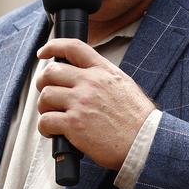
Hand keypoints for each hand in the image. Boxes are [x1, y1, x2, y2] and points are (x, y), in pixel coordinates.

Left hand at [35, 38, 154, 170]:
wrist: (145, 141)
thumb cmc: (137, 119)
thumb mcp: (124, 85)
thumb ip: (103, 77)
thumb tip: (84, 76)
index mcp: (102, 71)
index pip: (73, 47)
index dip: (53, 46)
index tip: (43, 53)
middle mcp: (90, 83)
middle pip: (51, 72)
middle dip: (43, 84)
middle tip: (48, 96)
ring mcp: (80, 102)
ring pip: (45, 96)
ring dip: (44, 108)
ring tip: (53, 116)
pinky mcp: (74, 124)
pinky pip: (45, 121)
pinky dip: (44, 128)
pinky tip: (53, 132)